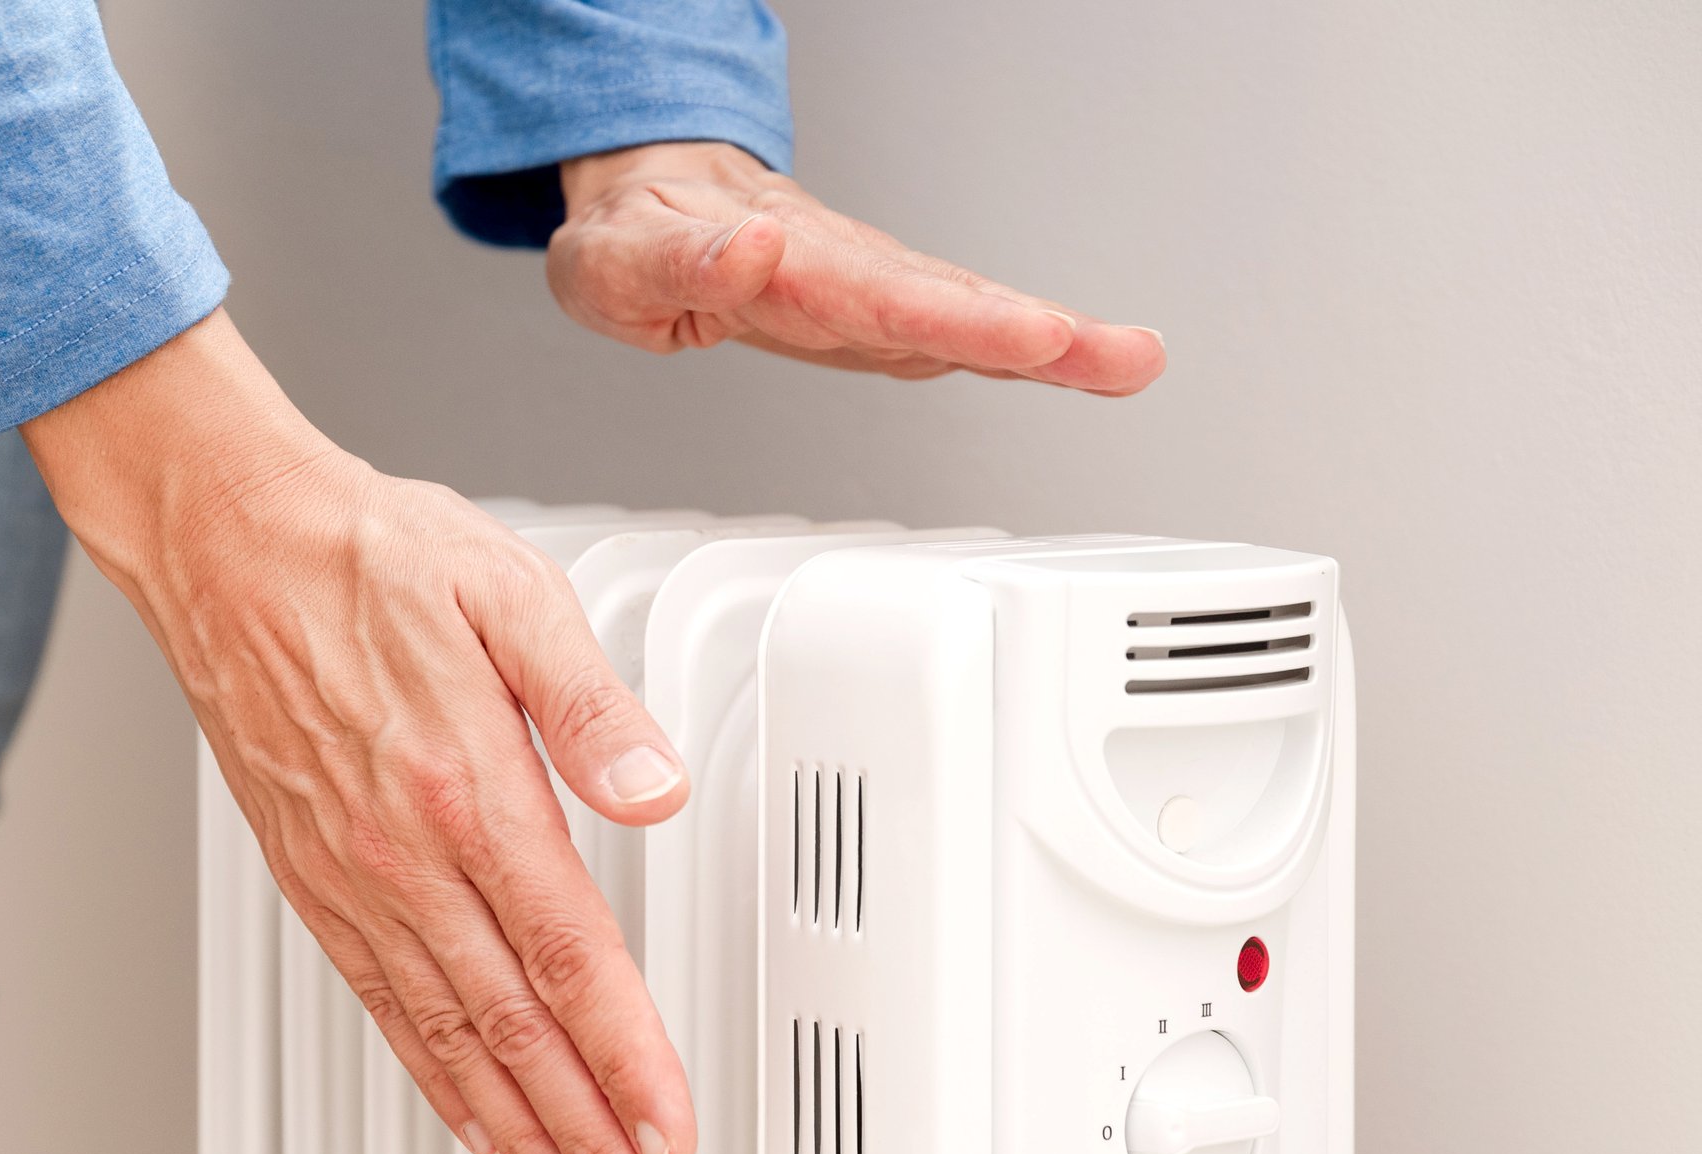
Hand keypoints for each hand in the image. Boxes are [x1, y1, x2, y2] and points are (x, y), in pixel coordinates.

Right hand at [23, 311, 692, 1153]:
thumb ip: (591, 705)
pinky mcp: (314, 883)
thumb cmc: (363, 556)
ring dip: (519, 1137)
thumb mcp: (506, 592)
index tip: (669, 1133)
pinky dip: (436, 1083)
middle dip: (584, 1140)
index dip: (628, 1062)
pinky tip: (472, 1125)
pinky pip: (383, 1008)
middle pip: (514, 1033)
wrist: (225, 545)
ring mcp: (352, 881)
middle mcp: (404, 857)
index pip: (570, 960)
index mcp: (465, 790)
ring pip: (448, 1042)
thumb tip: (657, 789)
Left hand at [552, 141, 1166, 394]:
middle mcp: (839, 269)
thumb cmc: (633, 235)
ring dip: (1049, 341)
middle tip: (1115, 358)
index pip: (875, 294)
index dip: (950, 318)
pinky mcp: (878, 309)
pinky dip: (1020, 347)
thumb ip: (682, 264)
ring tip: (1127, 361)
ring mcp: (866, 288)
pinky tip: (1079, 364)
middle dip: (1032, 334)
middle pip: (946, 300)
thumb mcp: (618, 257)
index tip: (1024, 333)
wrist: (647, 199)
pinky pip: (954, 325)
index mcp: (777, 261)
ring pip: (964, 310)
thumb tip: (751, 254)